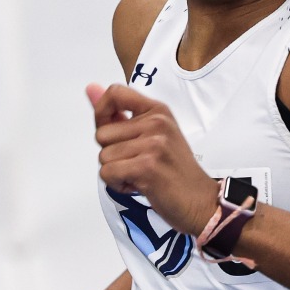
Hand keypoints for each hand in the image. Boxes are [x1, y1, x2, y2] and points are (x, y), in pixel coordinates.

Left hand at [86, 83, 218, 236]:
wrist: (199, 201)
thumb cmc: (173, 171)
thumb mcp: (151, 135)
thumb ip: (118, 113)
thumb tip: (90, 88)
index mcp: (157, 111)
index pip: (115, 93)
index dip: (101, 112)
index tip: (110, 128)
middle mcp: (156, 122)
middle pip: (102, 134)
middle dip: (111, 154)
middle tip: (136, 164)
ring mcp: (153, 144)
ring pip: (103, 156)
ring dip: (116, 173)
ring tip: (139, 176)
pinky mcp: (147, 166)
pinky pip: (107, 173)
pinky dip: (117, 185)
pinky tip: (138, 185)